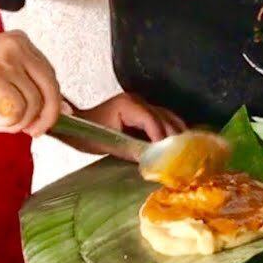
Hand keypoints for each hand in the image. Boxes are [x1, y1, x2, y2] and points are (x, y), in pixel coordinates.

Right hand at [0, 30, 60, 135]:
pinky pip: (16, 109)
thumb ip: (31, 90)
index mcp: (20, 42)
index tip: (43, 122)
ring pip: (33, 103)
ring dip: (17, 122)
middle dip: (42, 117)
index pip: (51, 77)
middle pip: (50, 89)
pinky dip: (6, 122)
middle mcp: (16, 45)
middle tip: (28, 130)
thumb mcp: (2, 79)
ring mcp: (4, 58)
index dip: (52, 105)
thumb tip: (64, 109)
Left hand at [61, 93, 185, 156]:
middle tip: (183, 155)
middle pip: (164, 117)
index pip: (151, 120)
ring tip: (185, 151)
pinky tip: (177, 144)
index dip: (162, 137)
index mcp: (127, 105)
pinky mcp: (144, 110)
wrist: (78, 126)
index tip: (169, 154)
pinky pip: (163, 118)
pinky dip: (171, 130)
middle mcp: (138, 101)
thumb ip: (130, 151)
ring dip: (176, 133)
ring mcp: (142, 103)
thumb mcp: (108, 144)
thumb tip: (151, 161)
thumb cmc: (88, 134)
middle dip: (174, 136)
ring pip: (167, 116)